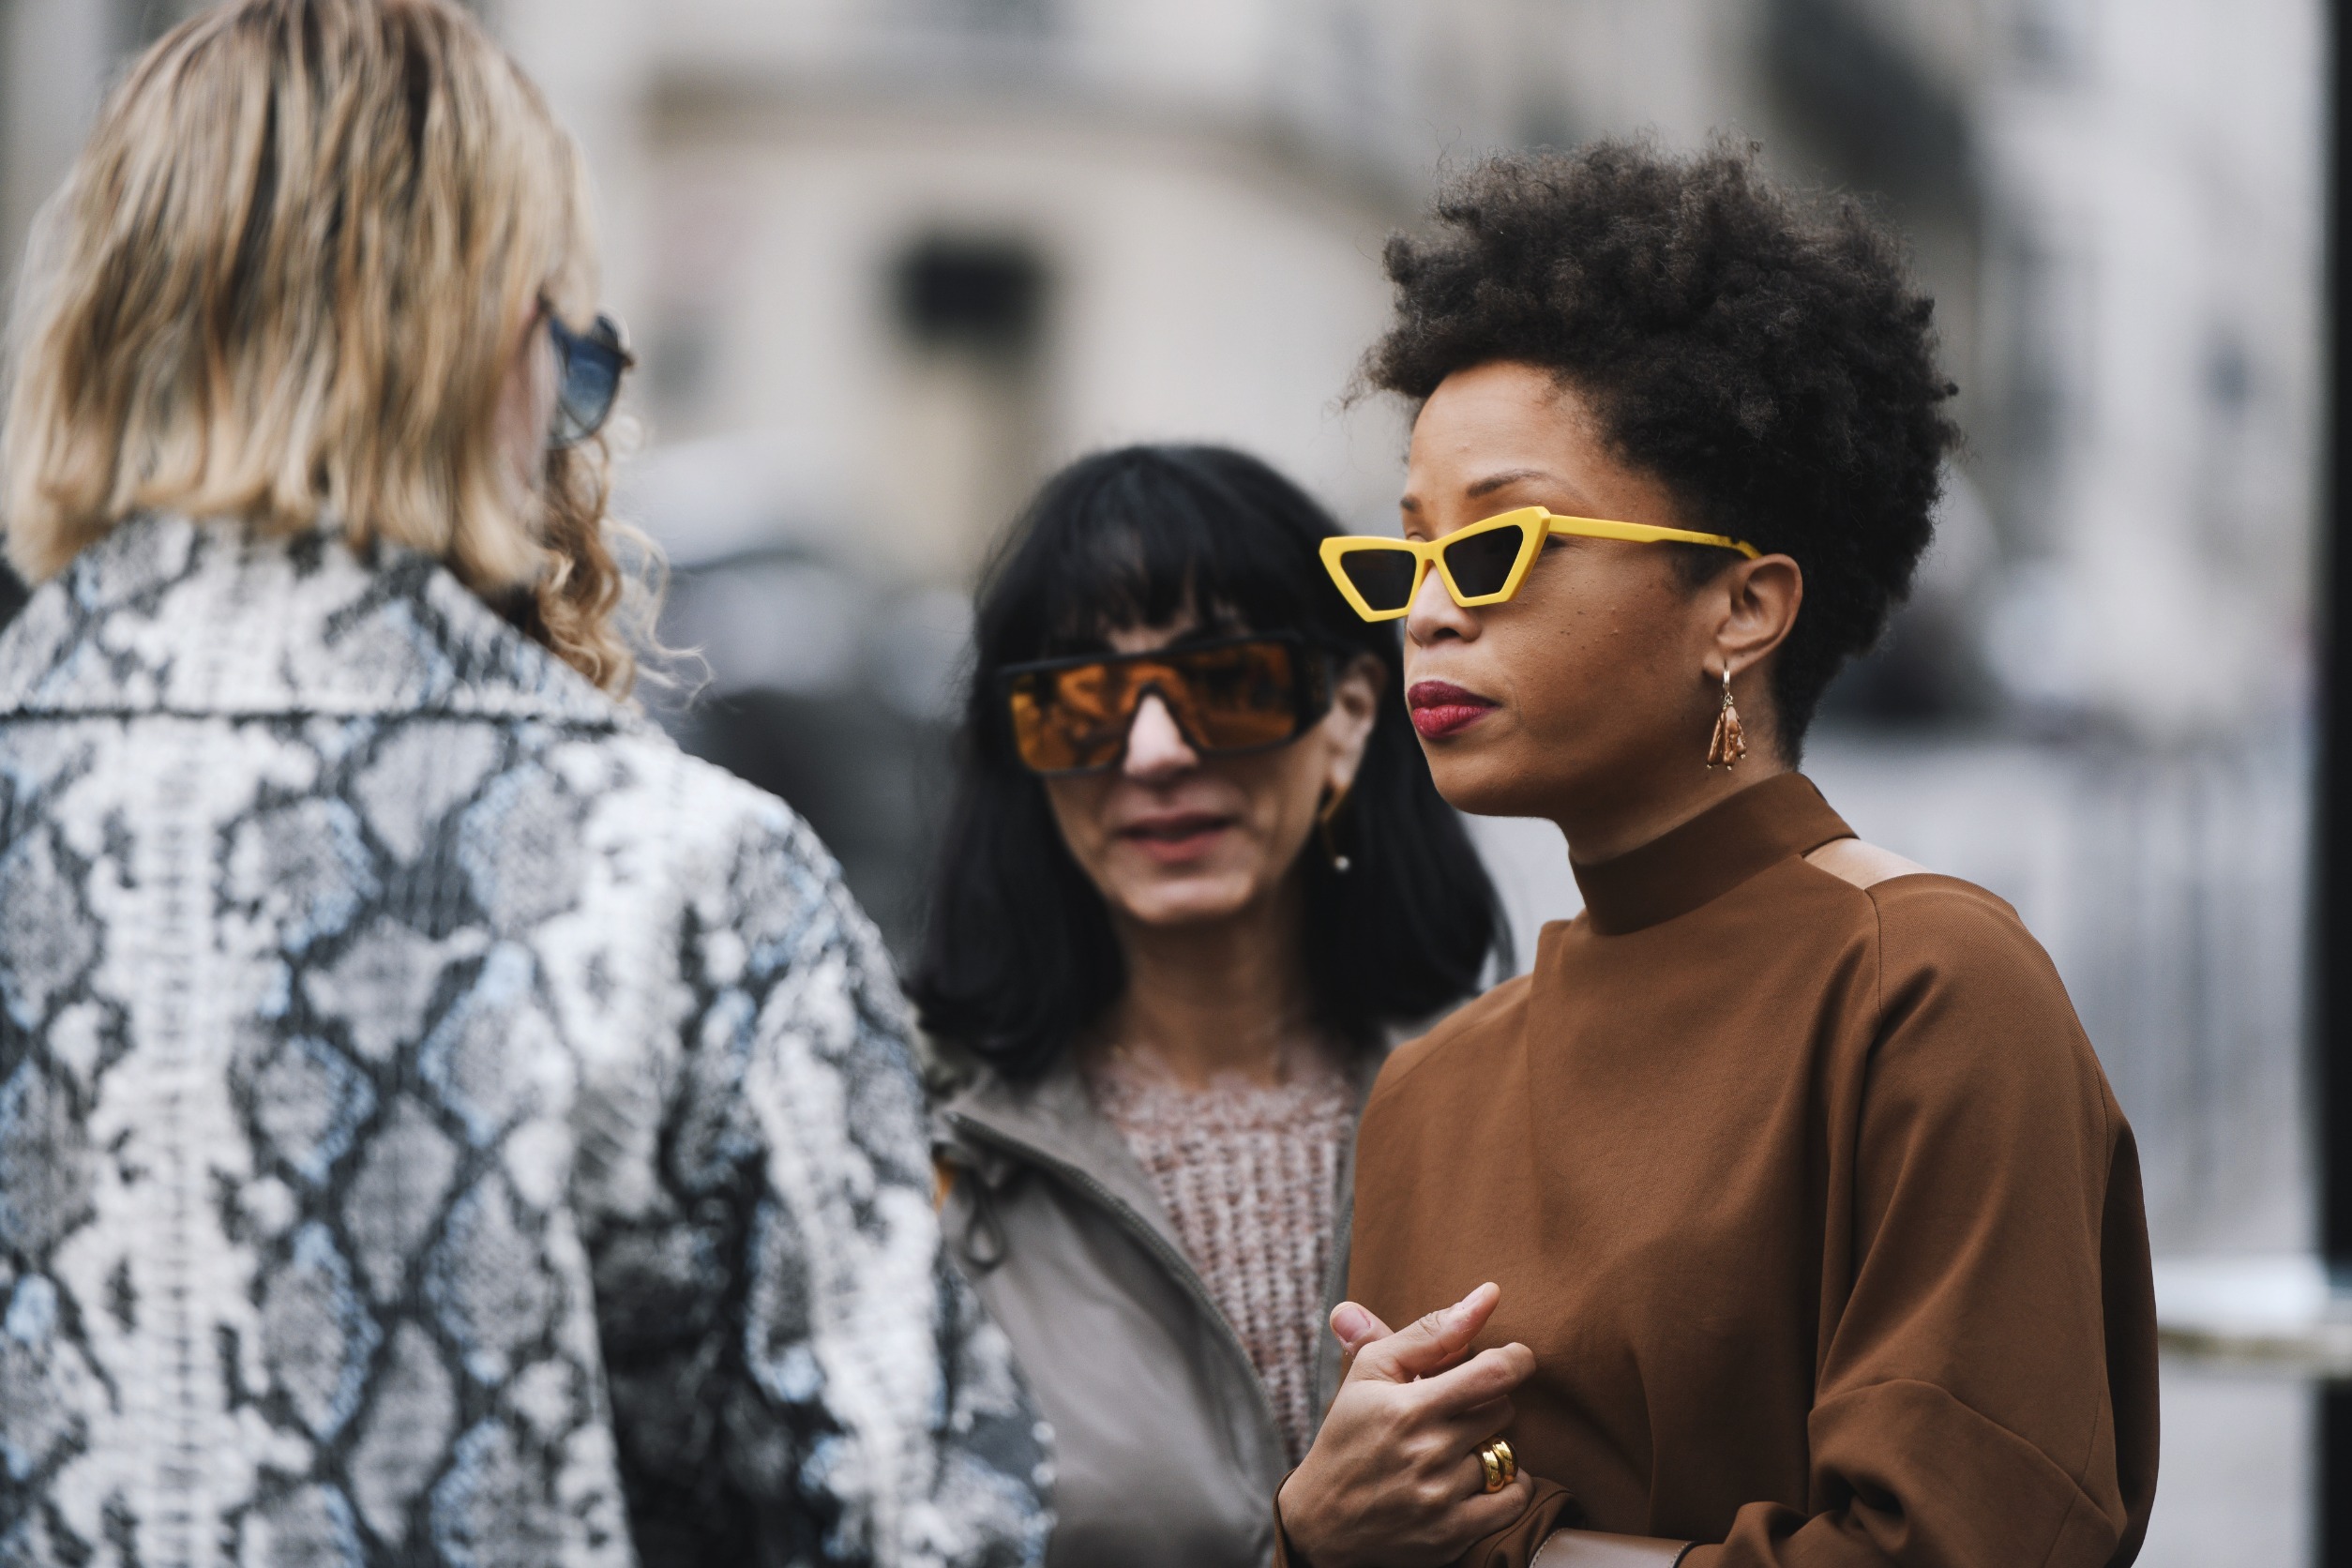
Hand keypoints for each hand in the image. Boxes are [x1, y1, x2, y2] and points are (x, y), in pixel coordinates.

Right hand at [1277, 1283, 1535, 1567]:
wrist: (1322, 1522)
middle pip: (1501, 1411)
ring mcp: (1441, 1499)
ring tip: (1456, 1447)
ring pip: (1507, 1453)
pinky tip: (1483, 1476)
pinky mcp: (1453, 1534)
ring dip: (1490, 1445)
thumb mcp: (1372, 1372)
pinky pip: (1514, 1498)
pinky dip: (1511, 1485)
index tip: (1515, 1357)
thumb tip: (1487, 1295)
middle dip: (1487, 1403)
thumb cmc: (1348, 1435)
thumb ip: (1430, 1332)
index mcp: (1408, 1409)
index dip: (1517, 1359)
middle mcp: (1427, 1455)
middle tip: (1456, 1409)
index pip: (1494, 1375)